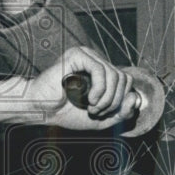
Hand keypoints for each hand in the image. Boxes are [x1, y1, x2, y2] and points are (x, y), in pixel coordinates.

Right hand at [0, 46, 138, 129]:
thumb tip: (133, 97)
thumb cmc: (65, 112)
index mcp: (101, 73)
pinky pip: (100, 70)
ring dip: (106, 98)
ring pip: (114, 75)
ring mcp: (87, 56)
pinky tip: (89, 99)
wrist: (41, 110)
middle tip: (96, 111)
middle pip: (123, 78)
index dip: (120, 100)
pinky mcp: (77, 55)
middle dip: (114, 101)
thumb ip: (121, 112)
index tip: (104, 113)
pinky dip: (99, 89)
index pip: (126, 81)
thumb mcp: (101, 119)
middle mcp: (96, 61)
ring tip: (91, 107)